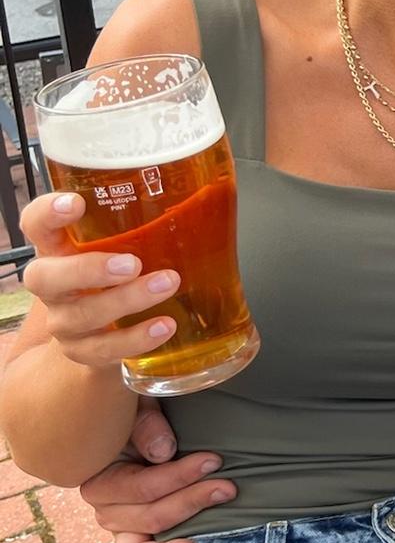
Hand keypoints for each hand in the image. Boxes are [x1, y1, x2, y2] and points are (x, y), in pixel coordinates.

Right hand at [21, 193, 180, 368]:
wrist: (101, 328)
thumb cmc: (116, 271)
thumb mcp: (122, 243)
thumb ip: (146, 220)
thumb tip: (210, 191)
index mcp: (58, 247)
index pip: (36, 224)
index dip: (47, 212)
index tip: (76, 203)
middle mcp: (53, 284)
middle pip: (43, 277)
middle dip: (87, 270)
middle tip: (131, 263)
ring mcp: (65, 320)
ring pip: (82, 315)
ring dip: (127, 300)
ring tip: (168, 284)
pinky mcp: (83, 350)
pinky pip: (103, 350)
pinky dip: (136, 338)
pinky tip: (165, 326)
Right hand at [77, 404, 236, 542]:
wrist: (136, 420)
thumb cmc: (144, 410)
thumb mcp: (140, 404)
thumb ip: (146, 425)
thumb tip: (164, 451)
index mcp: (102, 474)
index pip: (140, 487)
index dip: (179, 476)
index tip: (215, 460)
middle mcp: (106, 507)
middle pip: (147, 518)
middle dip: (190, 502)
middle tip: (227, 487)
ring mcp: (118, 529)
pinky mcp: (130, 541)